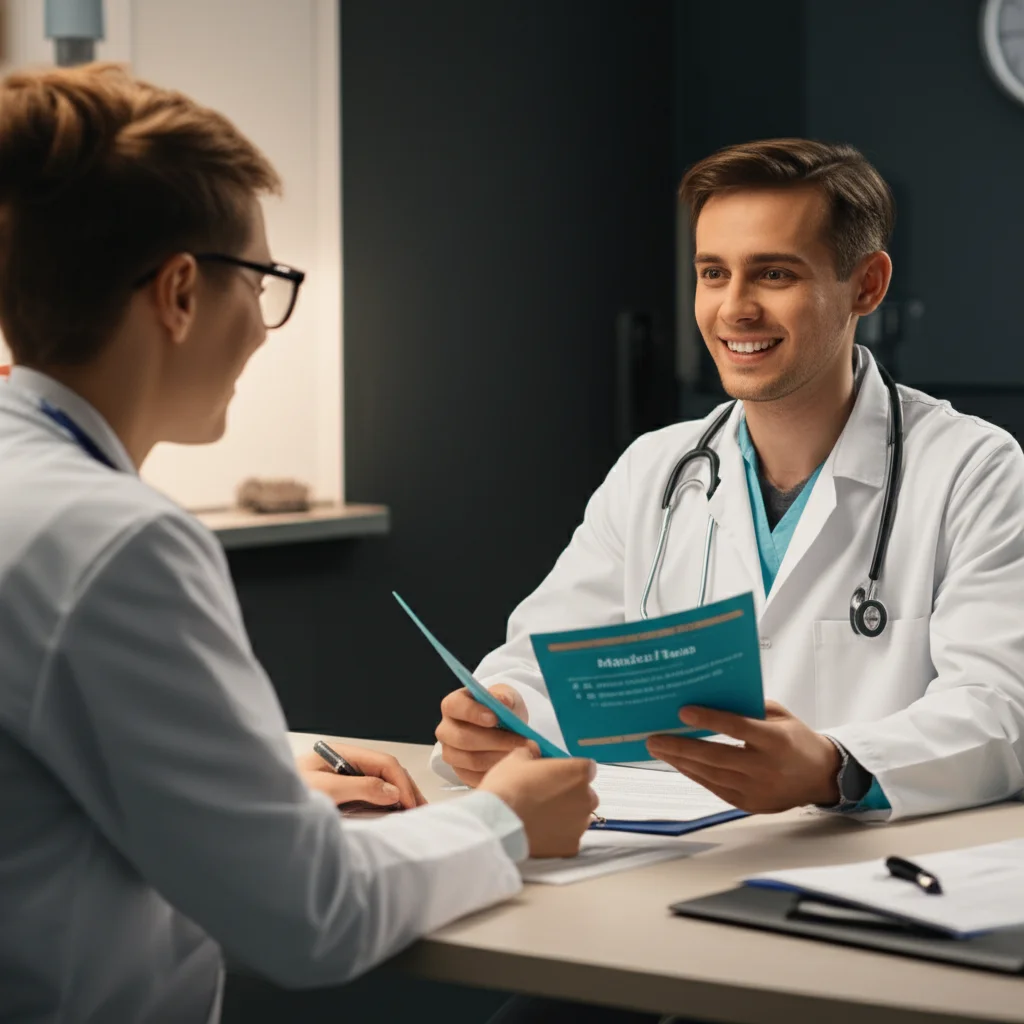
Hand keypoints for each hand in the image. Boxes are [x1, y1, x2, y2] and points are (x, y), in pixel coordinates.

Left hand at [296, 745, 426, 809]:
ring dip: (399, 796)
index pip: (382, 763)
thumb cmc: (285, 795)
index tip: (410, 803)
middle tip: (421, 809)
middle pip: (385, 771)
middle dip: (405, 788)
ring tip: (414, 812)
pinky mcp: (340, 793)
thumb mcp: (325, 791)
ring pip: (380, 782)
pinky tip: (395, 812)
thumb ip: (360, 788)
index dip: (400, 782)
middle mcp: (344, 763)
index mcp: (341, 754)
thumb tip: (392, 791)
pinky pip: (370, 794)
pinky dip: (386, 803)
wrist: (260, 807)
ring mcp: (343, 777)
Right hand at [435, 683, 529, 786]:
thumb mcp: (505, 696)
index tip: (495, 718)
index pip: (454, 707)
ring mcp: (451, 753)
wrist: (505, 729)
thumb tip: (503, 701)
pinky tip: (514, 767)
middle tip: (521, 742)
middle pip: (463, 738)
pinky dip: (497, 773)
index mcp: (452, 705)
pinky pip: (475, 777)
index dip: (472, 712)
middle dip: (495, 741)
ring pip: (471, 760)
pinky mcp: (460, 772)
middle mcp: (446, 730)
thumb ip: (504, 697)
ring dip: (499, 758)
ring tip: (522, 755)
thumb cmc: (501, 709)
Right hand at [479, 743, 597, 857]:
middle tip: (546, 796)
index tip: (557, 775)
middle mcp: (586, 798)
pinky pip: (569, 837)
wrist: (497, 824)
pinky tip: (540, 832)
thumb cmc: (509, 786)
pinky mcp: (572, 847)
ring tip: (541, 817)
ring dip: (567, 815)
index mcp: (578, 772)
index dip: (571, 771)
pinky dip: (559, 836)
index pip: (587, 768)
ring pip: (579, 817)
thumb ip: (532, 752)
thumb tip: (534, 751)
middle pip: (585, 794)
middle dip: (571, 794)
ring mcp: (580, 825)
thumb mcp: (516, 759)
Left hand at [645, 700, 840, 813]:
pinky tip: (679, 763)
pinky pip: (715, 788)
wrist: (821, 777)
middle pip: (716, 756)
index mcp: (776, 741)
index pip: (737, 728)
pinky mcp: (749, 804)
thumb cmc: (796, 739)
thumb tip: (711, 698)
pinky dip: (694, 774)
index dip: (709, 720)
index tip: (682, 712)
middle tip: (653, 738)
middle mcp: (765, 768)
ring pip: (710, 775)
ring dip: (681, 761)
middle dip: (680, 747)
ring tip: (659, 749)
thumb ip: (749, 708)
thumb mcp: (780, 715)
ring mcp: (757, 790)